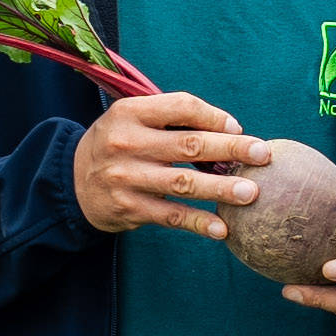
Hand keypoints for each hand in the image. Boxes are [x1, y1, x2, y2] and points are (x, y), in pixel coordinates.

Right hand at [73, 93, 268, 238]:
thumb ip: (172, 117)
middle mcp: (126, 143)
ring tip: (251, 193)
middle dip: (231, 148)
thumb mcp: (132, 118)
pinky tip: (222, 229)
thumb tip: (228, 129)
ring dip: (221, 188)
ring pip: (184, 183)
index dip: (213, 116)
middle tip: (263, 154)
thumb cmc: (118, 143)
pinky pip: (171, 216)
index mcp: (130, 112)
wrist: (72, 181)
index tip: (238, 127)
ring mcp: (127, 178)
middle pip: (189, 145)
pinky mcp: (129, 208)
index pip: (181, 107)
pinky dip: (199, 223)